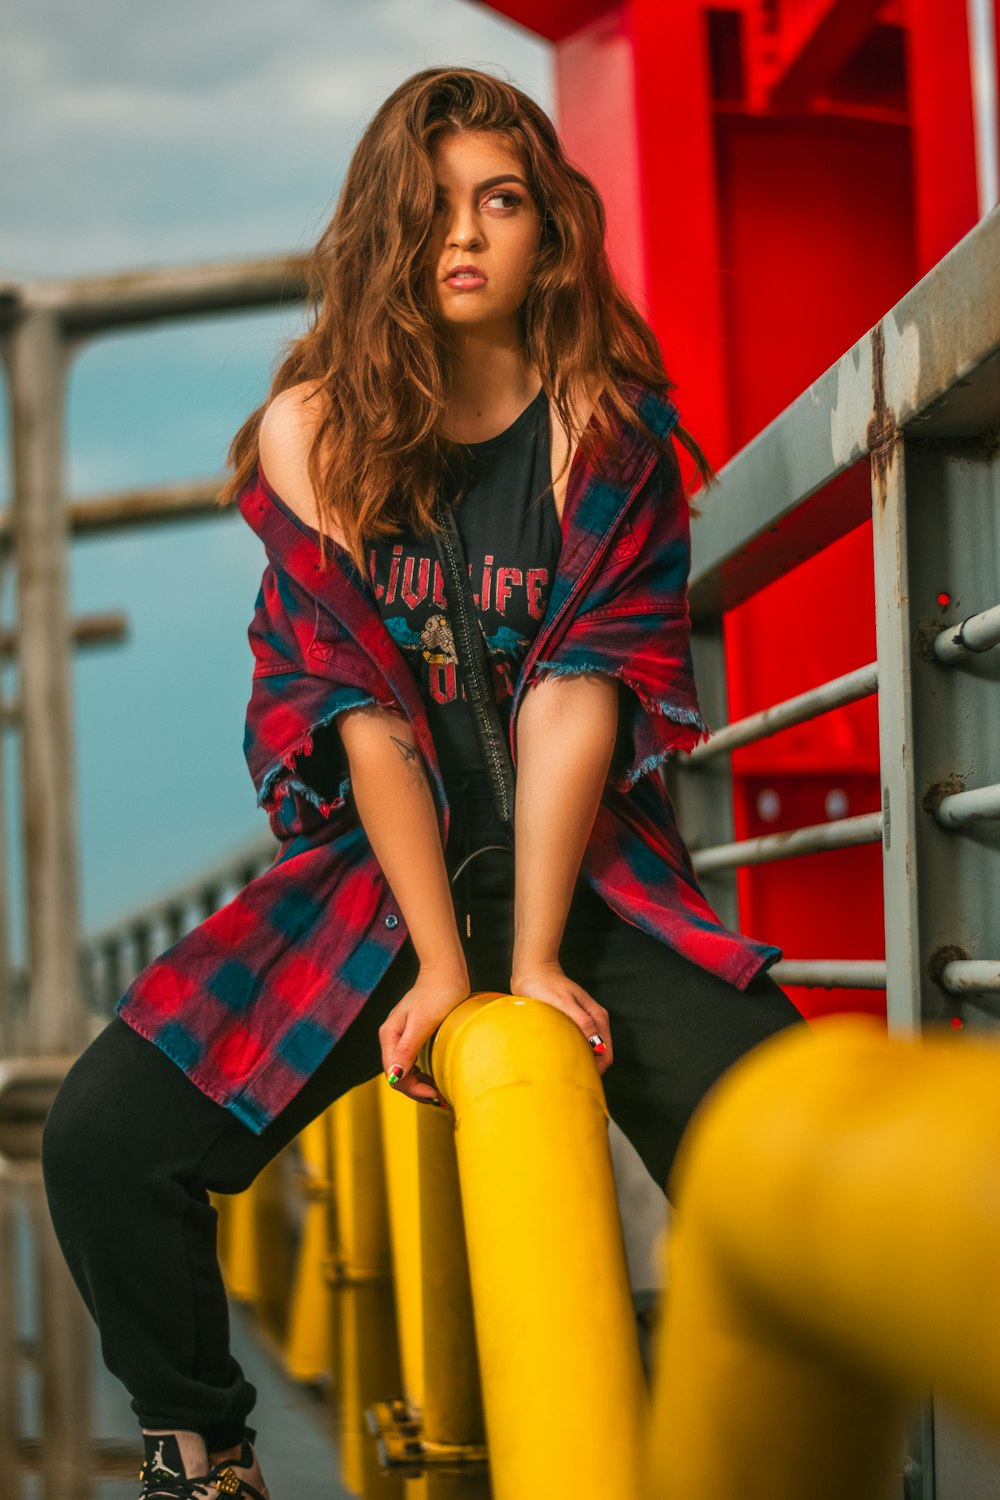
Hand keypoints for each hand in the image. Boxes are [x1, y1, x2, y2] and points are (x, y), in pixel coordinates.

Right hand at [379, 960, 470, 1106]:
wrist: (446, 972)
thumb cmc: (438, 994)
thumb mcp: (423, 1023)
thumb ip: (407, 1050)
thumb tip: (394, 1076)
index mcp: (390, 1036)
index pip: (394, 1075)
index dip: (413, 1090)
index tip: (436, 1094)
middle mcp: (391, 1038)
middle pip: (398, 1075)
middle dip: (417, 1090)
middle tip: (441, 1098)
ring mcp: (401, 1036)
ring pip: (404, 1070)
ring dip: (419, 1084)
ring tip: (439, 1091)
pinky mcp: (412, 1034)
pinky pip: (411, 1062)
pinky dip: (421, 1074)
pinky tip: (434, 1077)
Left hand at [508, 960, 612, 1074]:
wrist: (534, 972)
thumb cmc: (547, 986)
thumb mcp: (564, 1003)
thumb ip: (582, 1021)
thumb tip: (596, 1043)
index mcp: (598, 1017)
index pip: (606, 1052)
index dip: (598, 1067)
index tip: (580, 1074)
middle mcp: (595, 1020)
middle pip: (601, 1053)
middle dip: (591, 1066)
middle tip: (570, 1073)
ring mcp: (585, 1022)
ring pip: (591, 1049)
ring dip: (582, 1059)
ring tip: (565, 1065)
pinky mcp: (574, 1023)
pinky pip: (581, 1043)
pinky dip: (575, 1051)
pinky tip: (562, 1054)